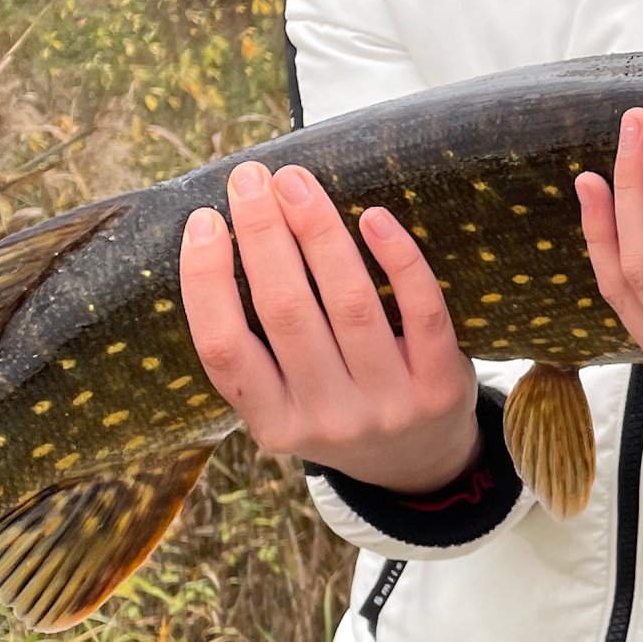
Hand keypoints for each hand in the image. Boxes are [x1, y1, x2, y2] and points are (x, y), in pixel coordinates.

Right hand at [179, 161, 480, 493]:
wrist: (420, 464)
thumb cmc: (339, 408)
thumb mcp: (287, 403)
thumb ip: (259, 346)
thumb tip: (227, 232)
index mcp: (273, 423)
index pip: (224, 349)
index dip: (207, 281)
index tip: (203, 220)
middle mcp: (328, 419)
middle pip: (286, 313)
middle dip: (263, 234)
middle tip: (250, 178)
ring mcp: (387, 405)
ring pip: (350, 304)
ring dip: (319, 232)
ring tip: (296, 184)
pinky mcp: (439, 386)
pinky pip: (421, 311)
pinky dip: (398, 259)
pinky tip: (374, 217)